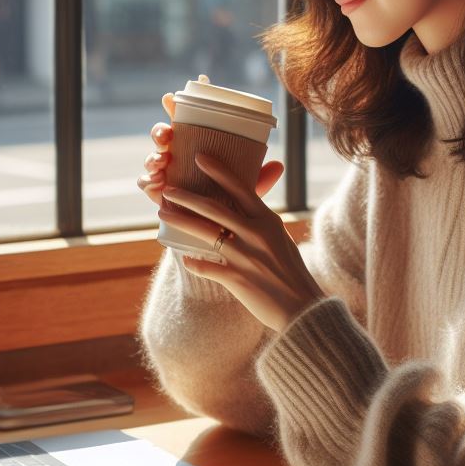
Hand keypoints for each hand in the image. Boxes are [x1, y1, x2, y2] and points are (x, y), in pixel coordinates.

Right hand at [137, 77, 283, 207]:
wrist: (216, 233)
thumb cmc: (230, 203)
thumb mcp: (245, 189)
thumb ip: (260, 177)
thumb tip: (279, 165)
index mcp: (196, 146)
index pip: (184, 120)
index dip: (175, 106)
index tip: (172, 97)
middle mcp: (178, 155)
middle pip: (163, 135)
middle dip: (160, 131)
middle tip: (167, 135)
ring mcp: (167, 173)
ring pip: (152, 157)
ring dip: (153, 156)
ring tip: (161, 162)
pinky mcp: (159, 193)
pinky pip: (146, 183)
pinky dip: (147, 181)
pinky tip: (155, 183)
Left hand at [160, 153, 324, 333]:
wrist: (302, 308)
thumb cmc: (292, 272)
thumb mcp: (280, 238)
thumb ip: (261, 222)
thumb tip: (247, 207)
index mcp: (268, 220)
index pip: (241, 188)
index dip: (219, 171)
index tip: (200, 157)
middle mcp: (256, 234)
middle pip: (214, 209)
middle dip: (187, 196)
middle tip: (168, 188)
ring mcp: (245, 256)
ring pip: (205, 233)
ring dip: (180, 222)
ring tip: (163, 213)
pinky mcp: (237, 278)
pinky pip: (206, 267)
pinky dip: (193, 262)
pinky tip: (184, 258)